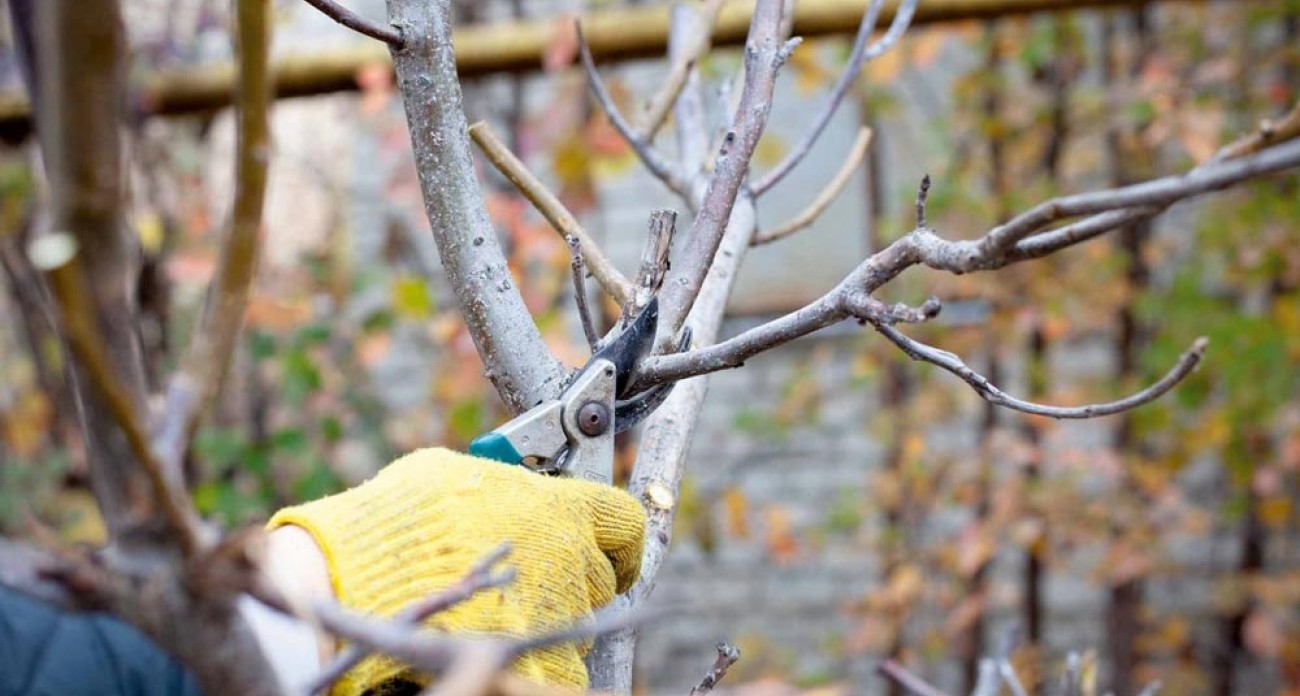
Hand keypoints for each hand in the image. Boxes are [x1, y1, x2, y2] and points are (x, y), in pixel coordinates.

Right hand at [268, 447, 645, 694]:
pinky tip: (495, 644)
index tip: (612, 552)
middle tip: (536, 582)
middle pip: (599, 577)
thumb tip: (509, 485)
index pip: (623, 521)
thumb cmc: (395, 520)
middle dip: (574, 580)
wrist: (352, 578)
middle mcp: (567, 559)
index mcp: (557, 508)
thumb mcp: (451, 475)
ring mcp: (552, 611)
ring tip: (500, 611)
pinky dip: (532, 658)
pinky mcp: (530, 658)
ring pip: (575, 622)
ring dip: (549, 617)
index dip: (619, 540)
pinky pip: (554, 664)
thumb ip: (500, 484)